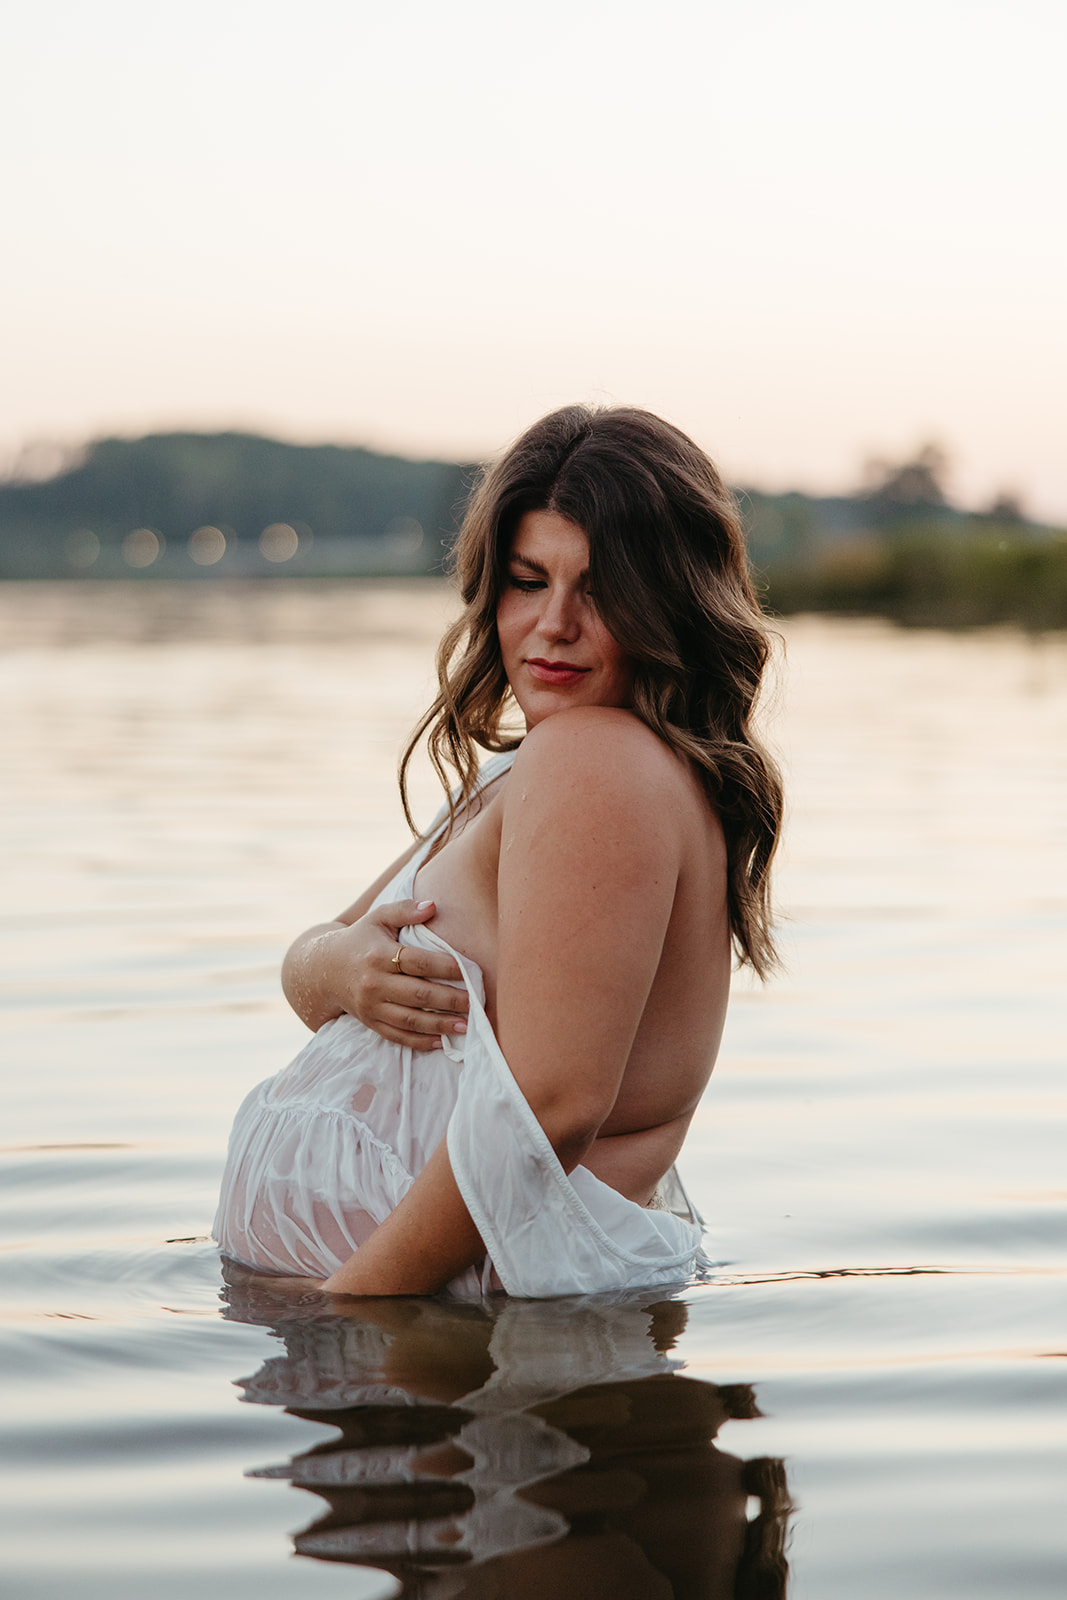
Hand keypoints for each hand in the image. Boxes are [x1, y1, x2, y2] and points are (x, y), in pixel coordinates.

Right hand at [290, 898, 468, 1049]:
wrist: (324, 969)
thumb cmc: (361, 938)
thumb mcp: (378, 917)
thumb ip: (404, 909)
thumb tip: (433, 905)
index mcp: (379, 956)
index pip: (418, 963)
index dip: (445, 967)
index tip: (469, 971)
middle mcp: (374, 984)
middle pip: (418, 995)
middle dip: (450, 1000)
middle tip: (475, 1002)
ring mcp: (371, 1006)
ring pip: (410, 1020)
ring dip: (440, 1025)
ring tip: (466, 1026)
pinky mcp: (370, 1022)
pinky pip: (398, 1036)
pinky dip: (420, 1042)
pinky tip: (442, 1042)